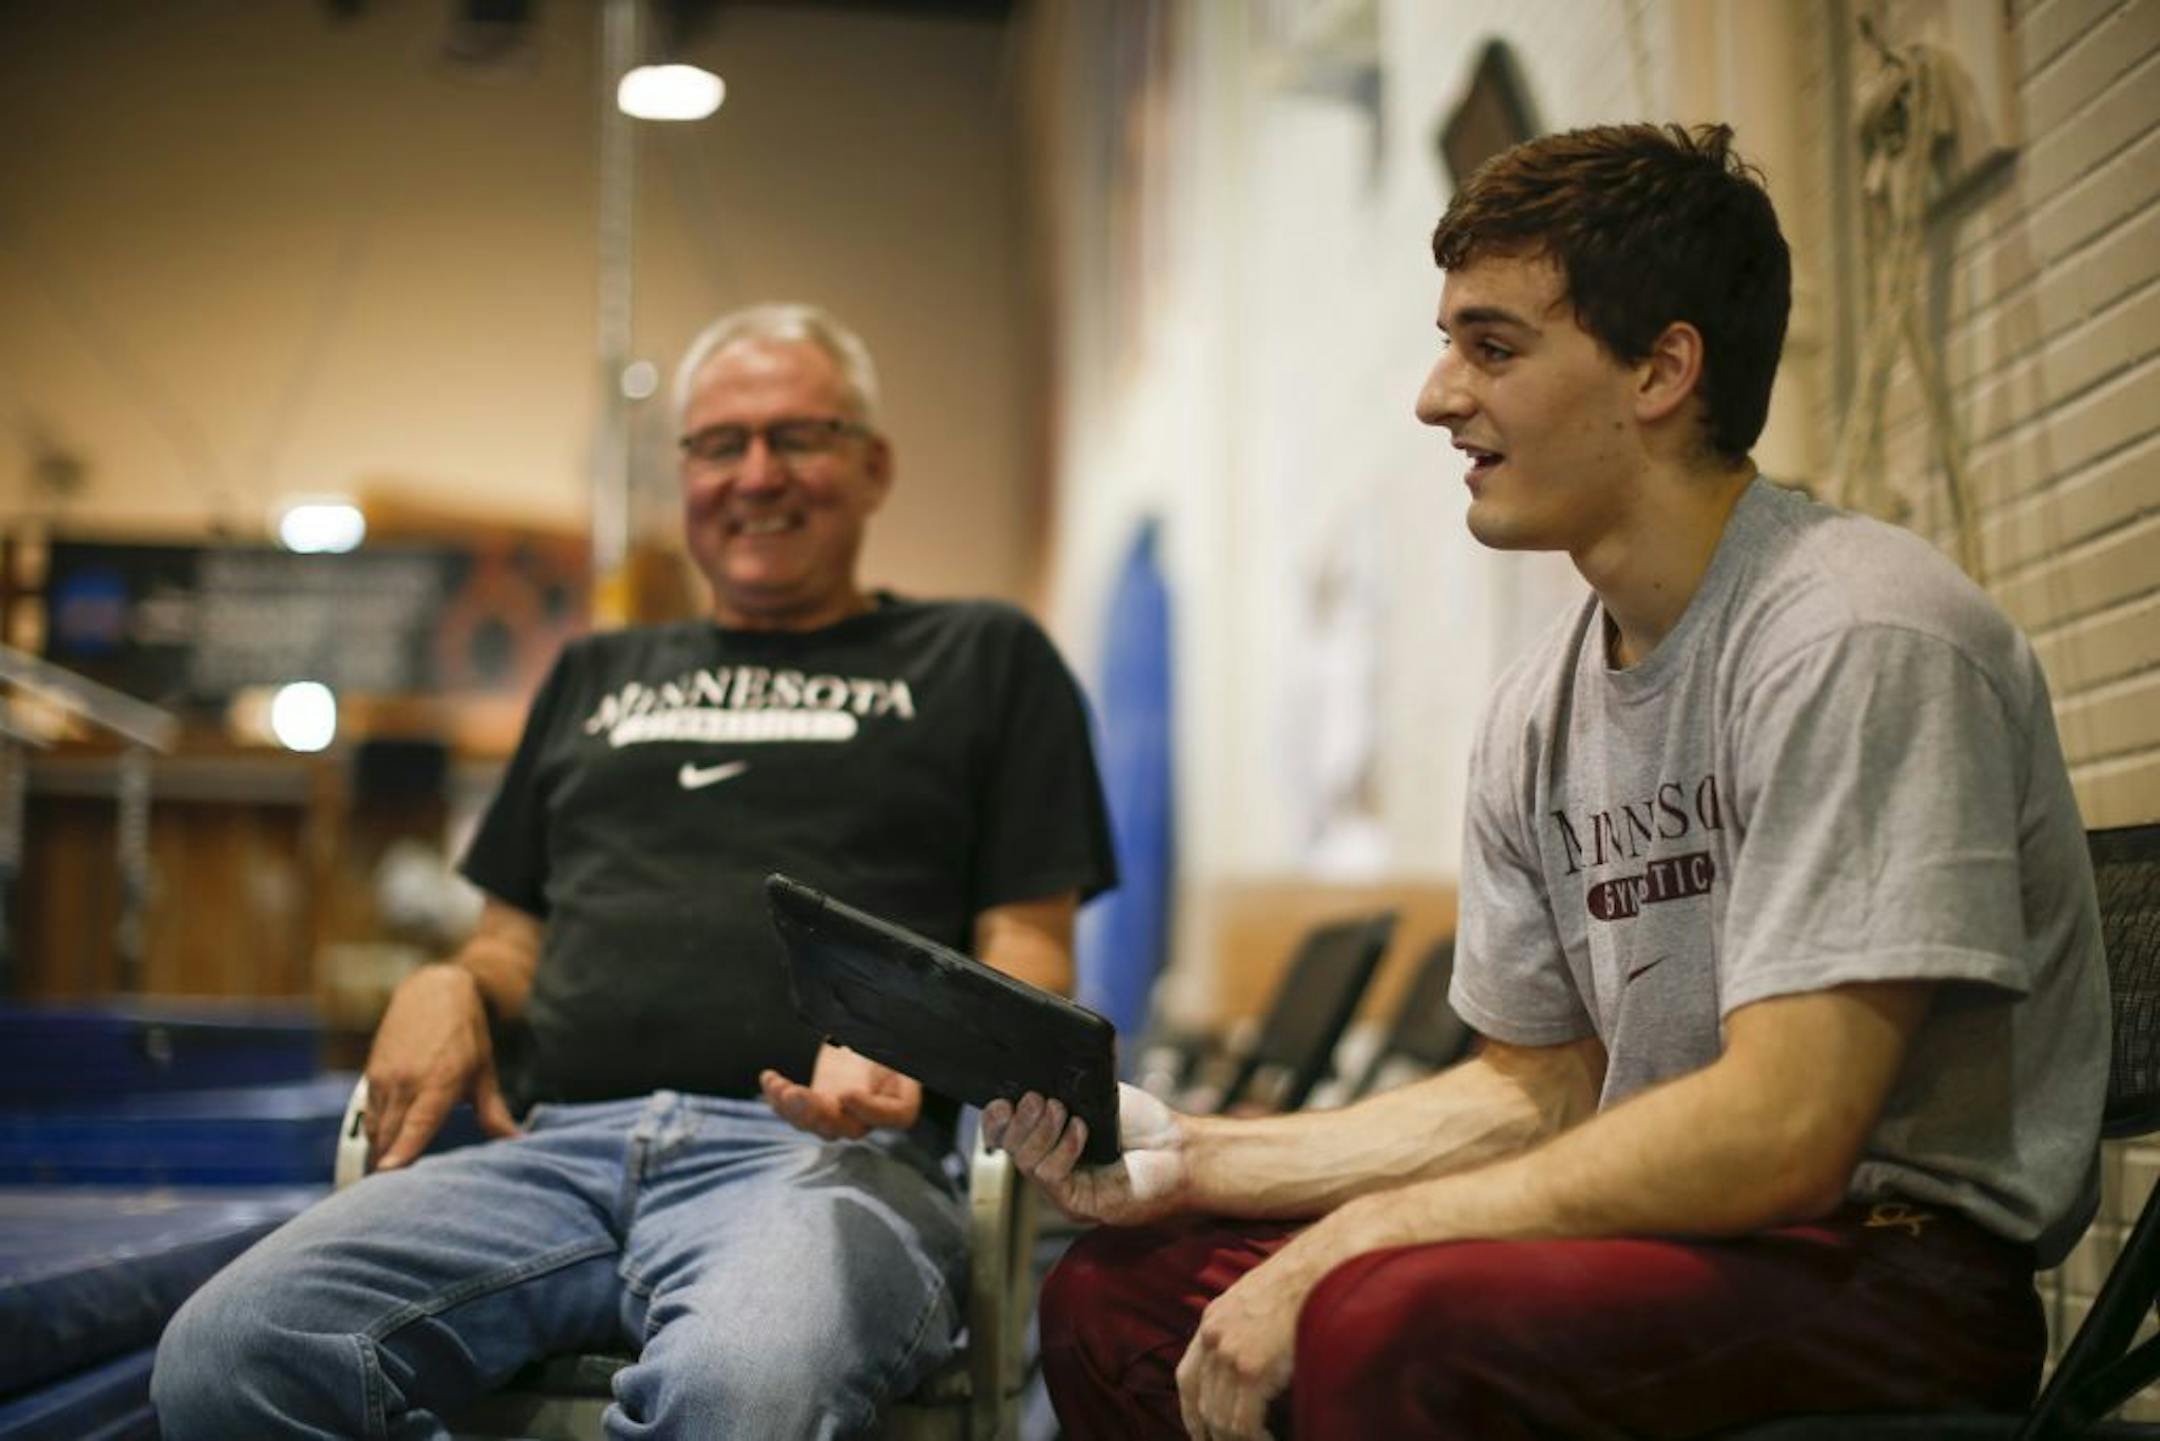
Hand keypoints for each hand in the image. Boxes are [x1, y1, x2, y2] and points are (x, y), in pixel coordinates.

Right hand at [363, 963, 519, 1169]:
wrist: (432, 991)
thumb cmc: (466, 1034)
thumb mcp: (484, 1072)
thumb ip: (494, 1113)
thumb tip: (518, 1142)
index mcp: (438, 1082)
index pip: (416, 1124)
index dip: (401, 1151)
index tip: (388, 1176)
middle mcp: (406, 1082)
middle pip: (390, 1136)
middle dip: (388, 1168)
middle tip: (392, 1205)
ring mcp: (384, 1078)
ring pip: (376, 1129)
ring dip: (381, 1154)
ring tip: (387, 1186)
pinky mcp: (370, 1075)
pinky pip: (370, 1116)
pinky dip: (377, 1135)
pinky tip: (387, 1149)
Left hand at [760, 1043, 922, 1138]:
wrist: (866, 1033)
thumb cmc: (886, 1036)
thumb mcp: (895, 1041)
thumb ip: (892, 1049)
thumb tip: (889, 1048)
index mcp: (901, 1102)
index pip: (891, 1116)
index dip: (867, 1110)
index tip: (846, 1094)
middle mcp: (870, 1116)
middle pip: (846, 1127)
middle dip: (816, 1114)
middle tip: (797, 1094)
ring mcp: (840, 1114)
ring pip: (814, 1124)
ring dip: (792, 1108)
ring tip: (779, 1085)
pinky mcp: (818, 1106)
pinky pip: (795, 1112)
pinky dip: (778, 1098)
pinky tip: (768, 1078)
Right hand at [981, 1082, 1187, 1224]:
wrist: (1180, 1151)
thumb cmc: (1143, 1126)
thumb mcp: (1097, 1097)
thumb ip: (1066, 1089)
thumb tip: (1036, 1074)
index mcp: (1048, 1142)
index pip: (1005, 1136)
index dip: (996, 1120)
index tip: (1002, 1100)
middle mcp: (1050, 1168)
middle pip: (1010, 1149)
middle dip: (1019, 1121)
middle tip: (1038, 1099)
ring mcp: (1063, 1190)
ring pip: (1027, 1163)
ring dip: (1041, 1131)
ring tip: (1061, 1109)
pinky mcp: (1079, 1204)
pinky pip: (1052, 1177)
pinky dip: (1063, 1148)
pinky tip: (1081, 1130)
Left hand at [1174, 1248, 1309, 1440]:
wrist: (1325, 1265)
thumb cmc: (1304, 1280)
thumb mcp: (1259, 1300)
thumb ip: (1245, 1329)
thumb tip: (1253, 1363)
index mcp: (1213, 1320)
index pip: (1187, 1378)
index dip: (1191, 1411)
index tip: (1199, 1432)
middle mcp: (1214, 1337)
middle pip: (1203, 1403)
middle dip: (1214, 1433)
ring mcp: (1231, 1353)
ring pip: (1222, 1418)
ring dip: (1236, 1439)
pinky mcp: (1253, 1369)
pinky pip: (1244, 1423)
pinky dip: (1254, 1439)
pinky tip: (1269, 1440)